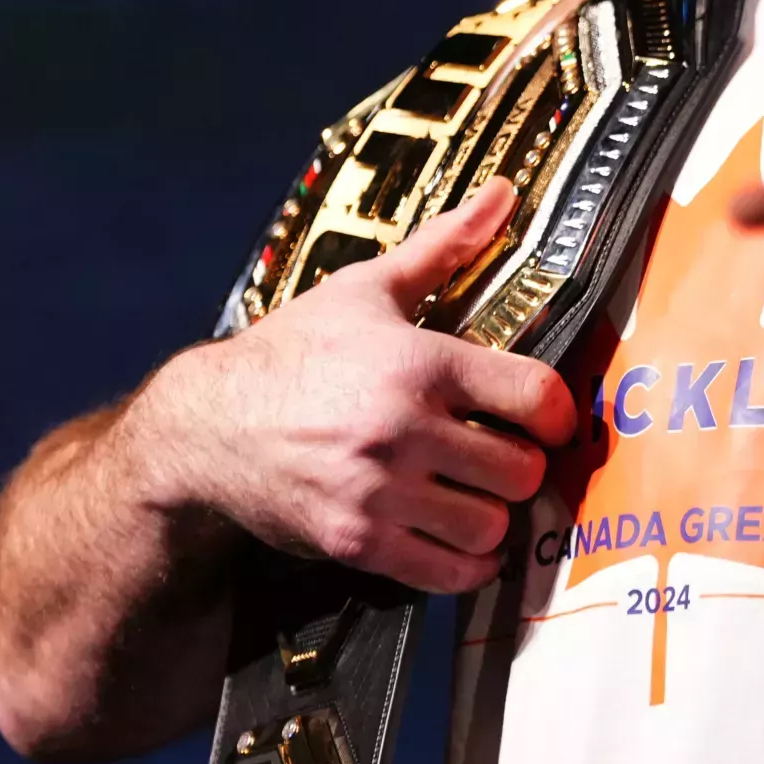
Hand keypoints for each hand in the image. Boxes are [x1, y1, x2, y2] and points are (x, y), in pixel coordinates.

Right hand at [129, 180, 577, 592]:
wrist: (208, 427)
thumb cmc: (296, 351)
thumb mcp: (367, 289)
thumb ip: (444, 246)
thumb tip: (505, 192)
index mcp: (420, 362)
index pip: (535, 396)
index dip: (556, 414)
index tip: (546, 420)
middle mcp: (403, 428)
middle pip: (521, 470)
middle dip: (523, 466)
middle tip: (505, 458)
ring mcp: (378, 491)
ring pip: (490, 525)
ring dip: (494, 516)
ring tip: (478, 495)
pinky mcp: (355, 542)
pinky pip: (447, 572)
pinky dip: (467, 562)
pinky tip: (459, 539)